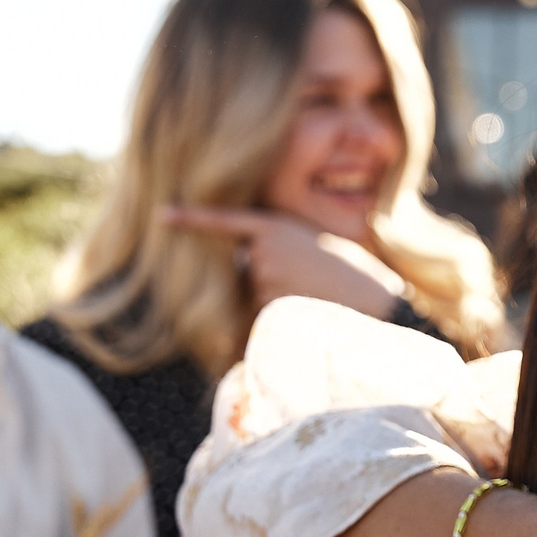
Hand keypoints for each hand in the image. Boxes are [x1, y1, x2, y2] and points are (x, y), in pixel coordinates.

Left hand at [165, 205, 406, 319]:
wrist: (374, 297)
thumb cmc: (349, 271)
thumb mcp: (311, 245)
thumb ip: (276, 249)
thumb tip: (252, 267)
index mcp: (274, 226)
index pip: (224, 222)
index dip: (191, 220)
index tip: (162, 215)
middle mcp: (261, 249)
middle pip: (244, 270)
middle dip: (263, 280)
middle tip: (305, 283)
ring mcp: (263, 276)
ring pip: (254, 295)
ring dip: (274, 302)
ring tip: (312, 297)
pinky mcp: (268, 302)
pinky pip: (261, 317)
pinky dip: (277, 320)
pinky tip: (307, 313)